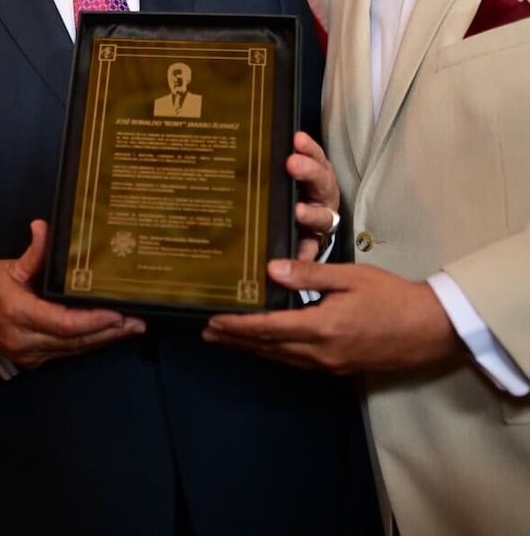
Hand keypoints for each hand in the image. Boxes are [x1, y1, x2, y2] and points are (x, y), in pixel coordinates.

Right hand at [0, 219, 145, 368]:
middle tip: (137, 322)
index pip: (65, 324)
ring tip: (130, 328)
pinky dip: (87, 343)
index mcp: (19, 314)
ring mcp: (30, 354)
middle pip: (75, 341)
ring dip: (103, 340)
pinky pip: (66, 353)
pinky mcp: (34, 359)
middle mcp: (26, 340)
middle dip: (109, 332)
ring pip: (74, 350)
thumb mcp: (8, 267)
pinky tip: (106, 334)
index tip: (117, 313)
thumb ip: (33, 253)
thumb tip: (44, 228)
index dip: (94, 321)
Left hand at [202, 258, 461, 373]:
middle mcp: (321, 352)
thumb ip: (309, 273)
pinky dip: (274, 354)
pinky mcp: (339, 368)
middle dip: (236, 340)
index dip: (238, 325)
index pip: (268, 329)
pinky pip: (297, 362)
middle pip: (269, 348)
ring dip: (252, 349)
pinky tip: (265, 346)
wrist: (431, 330)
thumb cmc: (391, 296)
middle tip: (206, 332)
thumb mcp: (350, 277)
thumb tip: (271, 269)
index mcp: (321, 327)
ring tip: (226, 339)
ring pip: (281, 358)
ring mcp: (330, 364)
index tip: (212, 320)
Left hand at [287, 131, 340, 260]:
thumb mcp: (296, 174)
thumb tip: (270, 142)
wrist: (313, 221)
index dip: (309, 148)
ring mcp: (322, 220)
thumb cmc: (301, 189)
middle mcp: (324, 196)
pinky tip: (299, 256)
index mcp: (319, 175)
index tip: (297, 138)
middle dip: (308, 171)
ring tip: (299, 212)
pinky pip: (312, 248)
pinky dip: (306, 252)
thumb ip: (286, 161)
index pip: (316, 157)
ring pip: (322, 215)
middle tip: (292, 163)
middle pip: (321, 181)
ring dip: (311, 213)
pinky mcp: (315, 241)